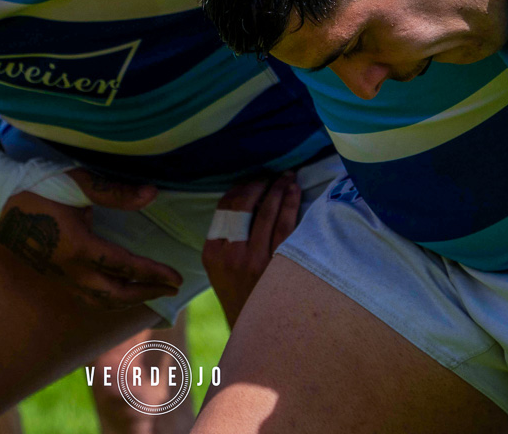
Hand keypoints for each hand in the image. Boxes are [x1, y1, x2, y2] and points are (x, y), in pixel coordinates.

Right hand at [0, 169, 181, 308]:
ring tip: (148, 293)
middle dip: (146, 292)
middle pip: (115, 294)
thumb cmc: (34, 184)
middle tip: (171, 287)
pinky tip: (115, 288)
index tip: (177, 276)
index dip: (153, 273)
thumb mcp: (76, 182)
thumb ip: (114, 192)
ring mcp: (57, 274)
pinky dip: (107, 297)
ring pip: (98, 300)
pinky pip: (84, 295)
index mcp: (77, 247)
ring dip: (127, 300)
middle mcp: (68, 269)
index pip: (125, 267)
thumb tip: (152, 195)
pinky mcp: (50, 272)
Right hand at [202, 171, 299, 326]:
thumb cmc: (241, 296)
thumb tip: (248, 200)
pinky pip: (286, 227)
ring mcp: (255, 261)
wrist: (257, 333)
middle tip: (273, 174)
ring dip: (278, 189)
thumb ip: (226, 239)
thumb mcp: (220, 270)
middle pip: (245, 204)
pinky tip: (295, 193)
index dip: (242, 186)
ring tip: (287, 177)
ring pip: (267, 212)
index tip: (255, 179)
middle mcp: (231, 254)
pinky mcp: (278, 267)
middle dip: (260, 183)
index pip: (225, 206)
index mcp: (212, 252)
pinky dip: (291, 205)